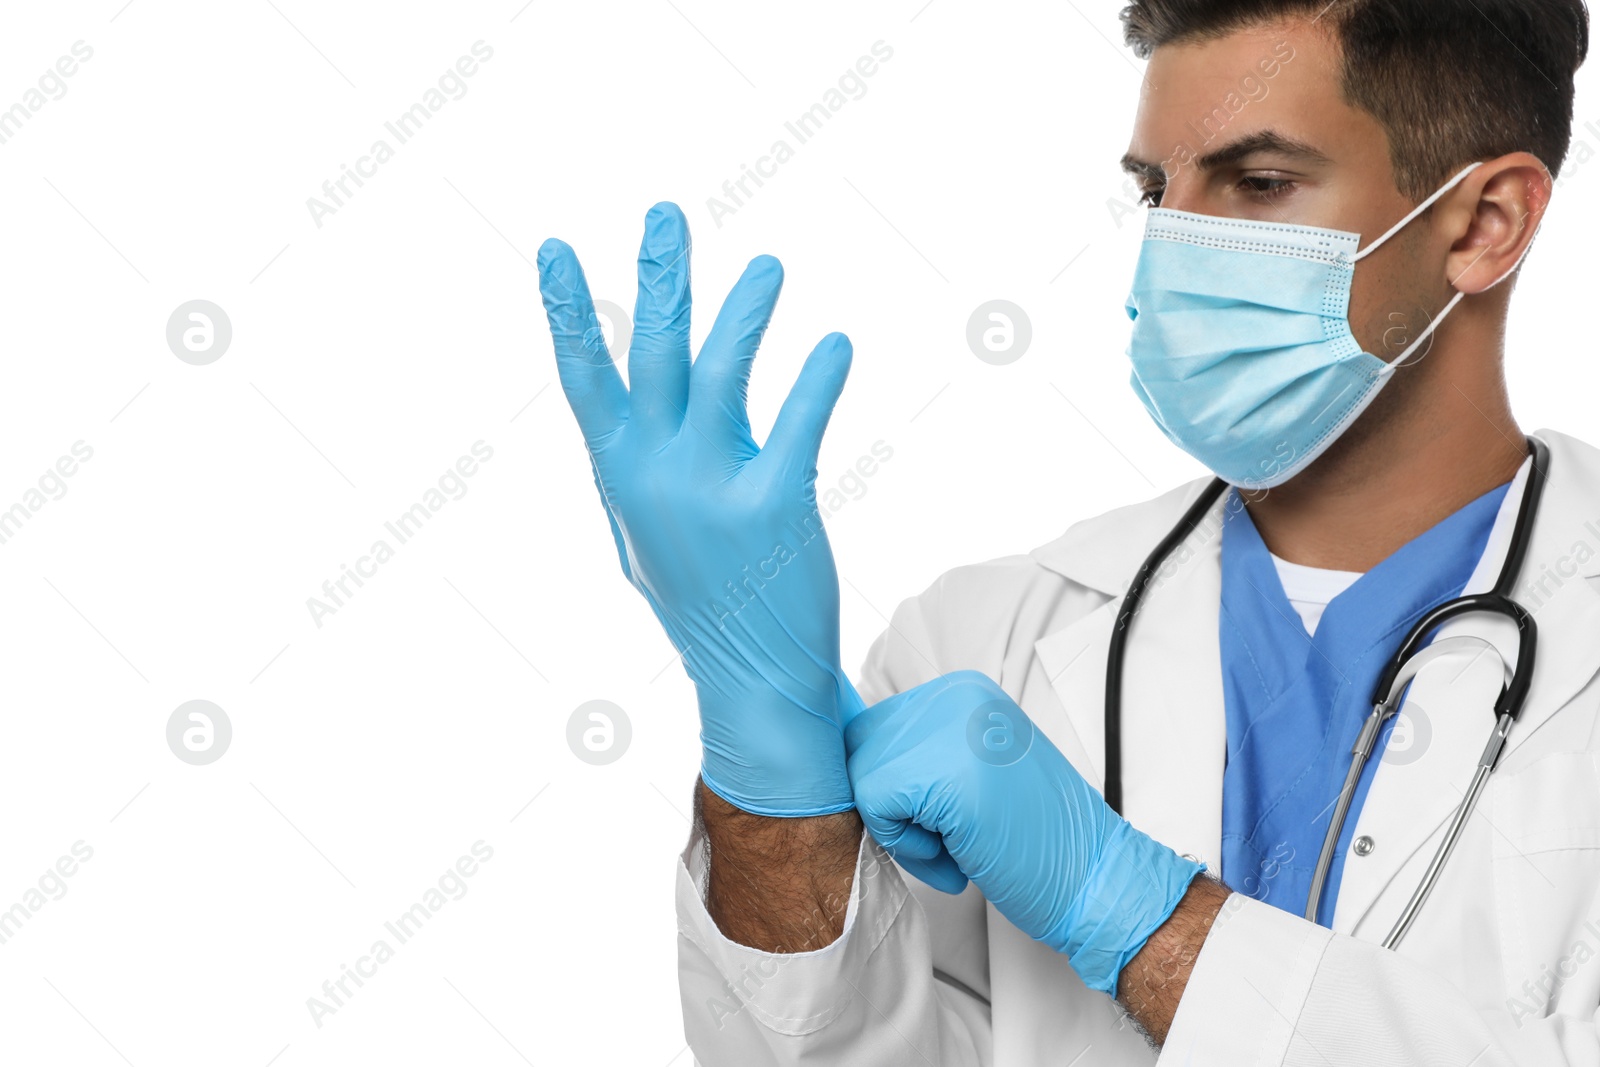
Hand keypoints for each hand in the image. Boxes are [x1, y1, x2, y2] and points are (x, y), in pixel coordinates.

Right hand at [537, 202, 860, 817]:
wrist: (751, 677)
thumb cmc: (700, 596)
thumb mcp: (642, 531)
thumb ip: (633, 465)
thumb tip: (620, 407)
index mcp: (620, 475)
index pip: (585, 378)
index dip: (569, 310)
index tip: (554, 248)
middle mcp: (656, 475)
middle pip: (655, 353)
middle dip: (660, 276)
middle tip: (666, 212)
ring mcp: (711, 490)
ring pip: (726, 372)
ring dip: (747, 310)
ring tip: (770, 267)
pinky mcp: (774, 506)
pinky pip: (798, 422)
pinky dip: (818, 376)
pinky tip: (835, 344)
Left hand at [844, 671, 1202, 994]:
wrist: (1095, 877)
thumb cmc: (1035, 838)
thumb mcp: (975, 768)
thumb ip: (921, 751)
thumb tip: (840, 756)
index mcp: (961, 690)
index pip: (873, 728)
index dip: (893, 786)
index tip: (943, 815)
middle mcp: (954, 695)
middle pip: (860, 749)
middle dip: (891, 805)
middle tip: (950, 835)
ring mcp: (951, 727)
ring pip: (862, 777)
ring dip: (900, 829)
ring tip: (958, 844)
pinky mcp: (945, 771)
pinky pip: (875, 805)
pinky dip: (907, 846)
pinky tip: (958, 855)